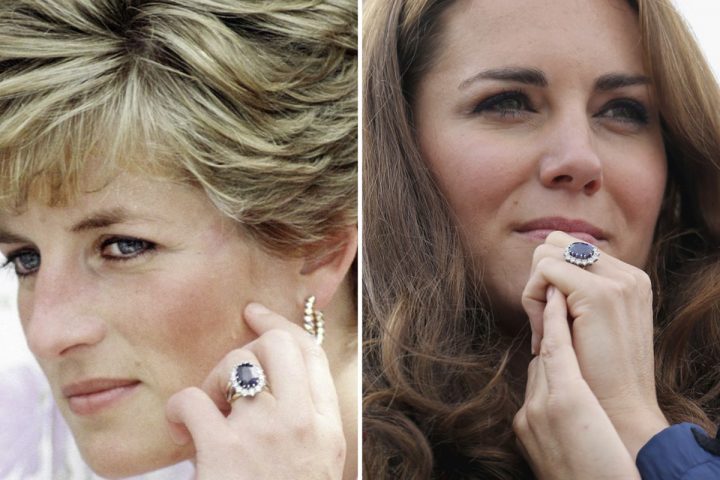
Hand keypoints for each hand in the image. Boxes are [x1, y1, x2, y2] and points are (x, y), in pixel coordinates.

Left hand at [165, 303, 345, 479]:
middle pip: (276, 345)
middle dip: (247, 348)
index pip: (310, 353)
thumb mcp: (315, 464)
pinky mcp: (224, 451)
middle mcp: (300, 421)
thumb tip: (273, 384)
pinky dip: (179, 408)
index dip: (280, 323)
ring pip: (236, 364)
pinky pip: (193, 399)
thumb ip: (304, 424)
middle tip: (228, 378)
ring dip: (213, 381)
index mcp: (326, 427)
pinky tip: (181, 427)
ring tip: (207, 413)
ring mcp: (264, 433)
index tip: (256, 314)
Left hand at [522, 231, 667, 457]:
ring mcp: (617, 281)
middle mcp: (628, 274)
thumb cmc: (598, 375)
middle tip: (544, 324)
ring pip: (546, 253)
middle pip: (555, 243)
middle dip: (539, 280)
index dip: (549, 281)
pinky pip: (544, 270)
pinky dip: (532, 299)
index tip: (551, 321)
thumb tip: (542, 269)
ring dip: (535, 291)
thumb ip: (576, 293)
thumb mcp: (591, 324)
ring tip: (547, 331)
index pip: (569, 248)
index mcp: (629, 278)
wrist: (619, 411)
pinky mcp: (598, 293)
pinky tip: (545, 334)